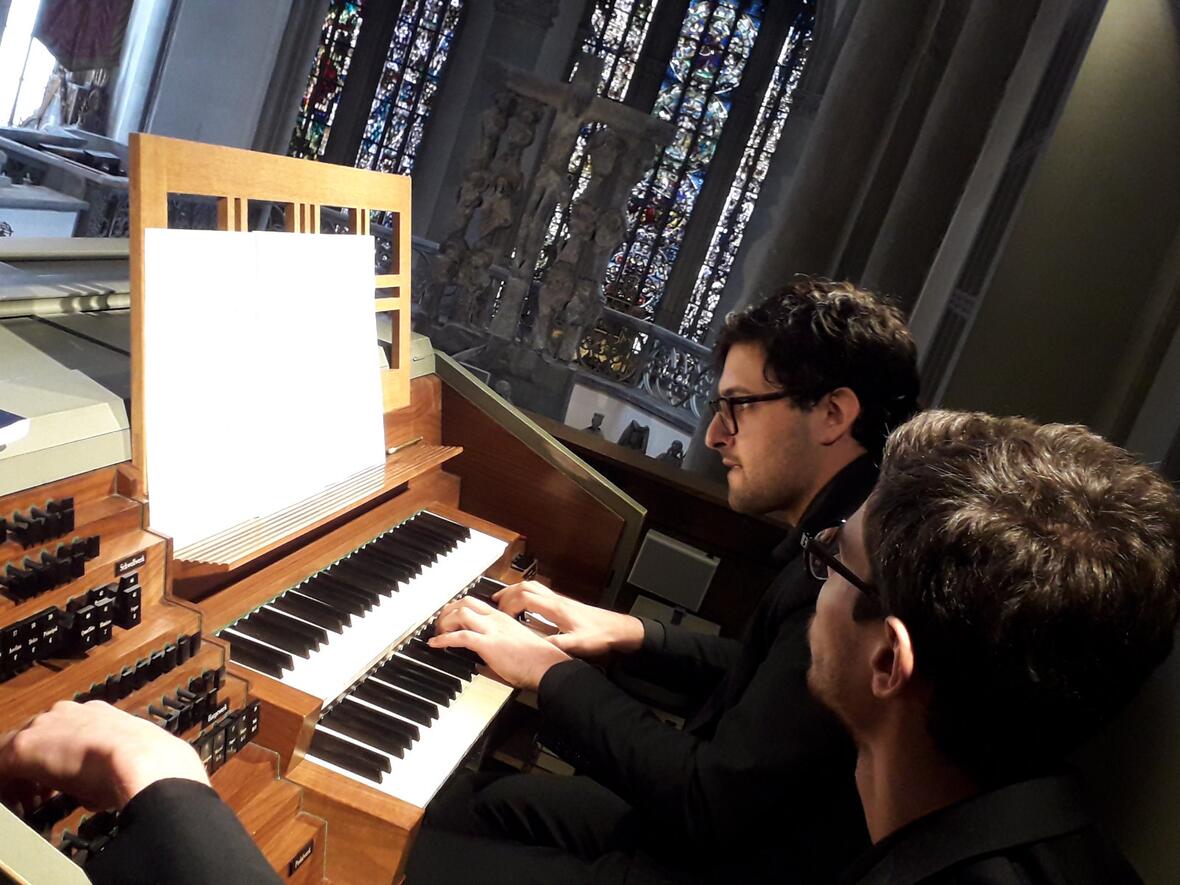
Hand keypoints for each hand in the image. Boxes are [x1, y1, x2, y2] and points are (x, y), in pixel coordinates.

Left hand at [0, 700, 209, 812]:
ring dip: (24, 777)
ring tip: (33, 805)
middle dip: (39, 768)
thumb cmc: (153, 764)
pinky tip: (21, 805)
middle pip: (39, 737)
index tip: (66, 784)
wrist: (145, 763)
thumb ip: (116, 765)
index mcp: (98, 712)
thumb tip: (111, 787)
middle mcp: (69, 712)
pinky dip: (8, 786)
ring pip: (19, 749)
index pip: (67, 733)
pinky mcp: (23, 746)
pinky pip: (2, 765)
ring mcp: (45, 726)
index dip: (64, 761)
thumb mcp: (134, 759)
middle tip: (45, 797)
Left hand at [430, 596, 570, 690]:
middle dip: (448, 610)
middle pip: (466, 602)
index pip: (477, 604)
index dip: (459, 608)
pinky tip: (436, 644)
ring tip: (438, 633)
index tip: (450, 617)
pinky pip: (461, 636)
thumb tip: (483, 657)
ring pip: (461, 613)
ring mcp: (492, 630)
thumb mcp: (516, 645)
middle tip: (440, 623)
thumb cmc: (538, 660)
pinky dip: (444, 639)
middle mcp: (497, 620)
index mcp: (504, 619)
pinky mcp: (488, 644)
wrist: (548, 667)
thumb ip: (500, 643)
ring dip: (444, 622)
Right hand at [493, 580, 644, 658]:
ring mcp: (560, 600)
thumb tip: (536, 648)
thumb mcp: (577, 645)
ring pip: (533, 586)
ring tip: (502, 599)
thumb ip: (557, 646)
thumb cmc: (600, 635)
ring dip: (515, 591)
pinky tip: (525, 605)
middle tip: (493, 603)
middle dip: (507, 593)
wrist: (618, 629)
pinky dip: (526, 595)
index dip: (509, 605)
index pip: (525, 598)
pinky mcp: (564, 604)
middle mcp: (557, 600)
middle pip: (526, 587)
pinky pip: (540, 593)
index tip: (500, 616)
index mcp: (557, 608)